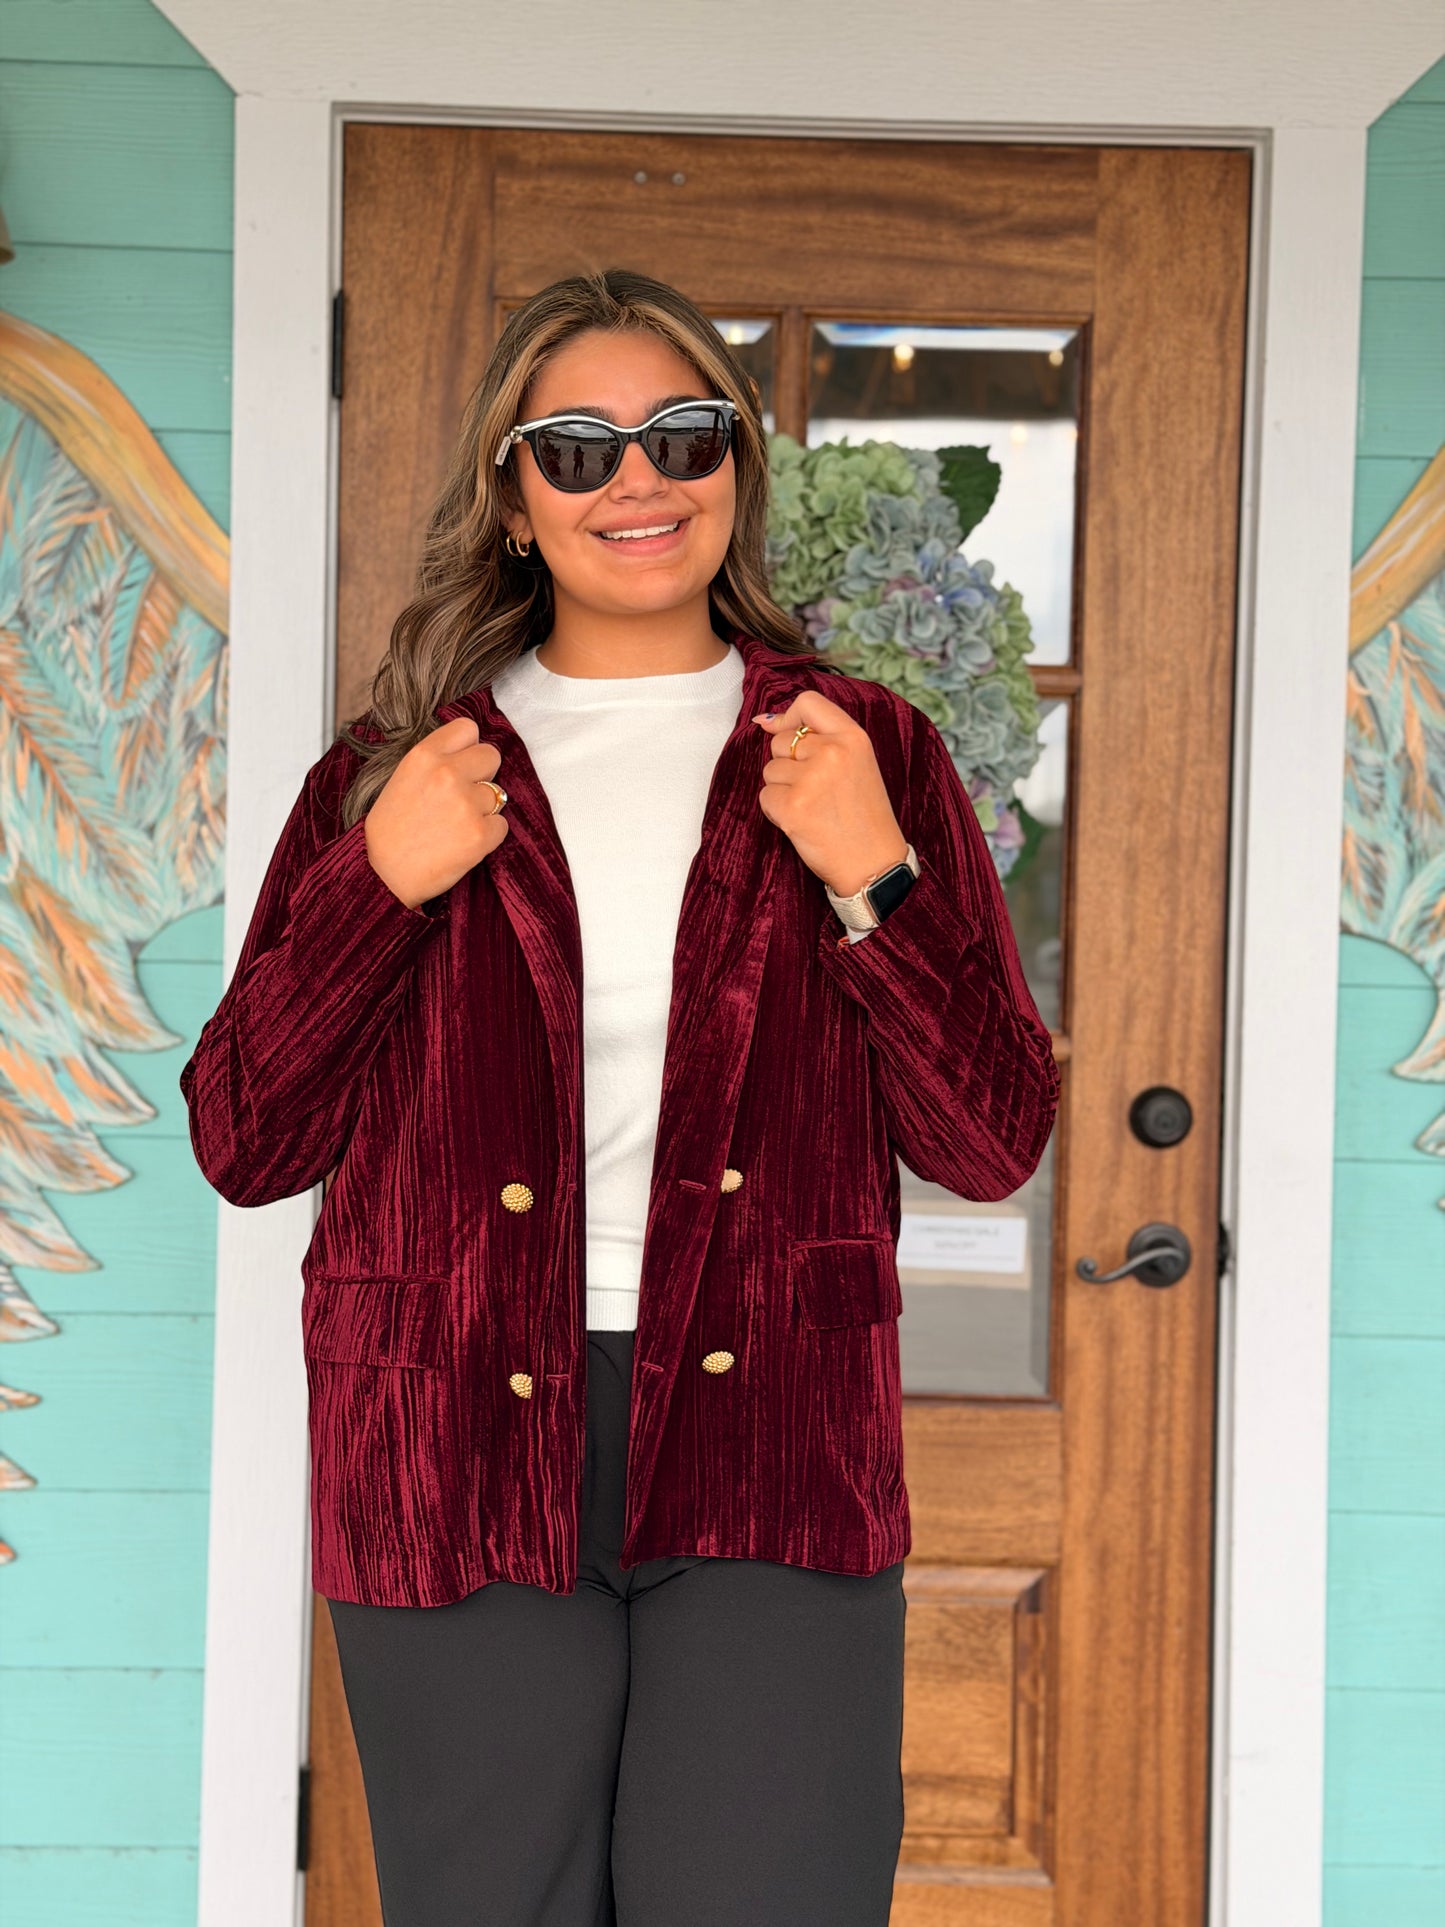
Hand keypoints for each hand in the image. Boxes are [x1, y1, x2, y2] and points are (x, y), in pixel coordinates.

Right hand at [363, 717, 510, 908]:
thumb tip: (466, 752)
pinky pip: (502, 824)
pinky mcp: (481, 834)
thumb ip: (435, 760)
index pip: (467, 728)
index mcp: (424, 756)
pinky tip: (463, 842)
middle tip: (462, 797)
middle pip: (491, 755)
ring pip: (498, 792)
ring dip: (484, 808)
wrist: (383, 876)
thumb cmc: (390, 831)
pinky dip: (489, 835)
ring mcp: (467, 803)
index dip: (468, 747)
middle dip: (482, 775)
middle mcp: (447, 774)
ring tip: (456, 824)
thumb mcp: (402, 778)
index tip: (462, 763)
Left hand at [752, 691, 907, 896]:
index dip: (790, 718)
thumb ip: (820, 738)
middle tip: (817, 790)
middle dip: (788, 764)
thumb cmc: (864, 815)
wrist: (874, 864)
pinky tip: (803, 822)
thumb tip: (765, 722)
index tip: (786, 733)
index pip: (808, 702)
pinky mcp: (792, 806)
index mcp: (853, 737)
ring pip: (770, 770)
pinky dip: (777, 811)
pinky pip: (765, 796)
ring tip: (813, 807)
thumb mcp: (857, 763)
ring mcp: (811, 779)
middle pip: (781, 742)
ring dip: (783, 789)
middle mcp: (832, 752)